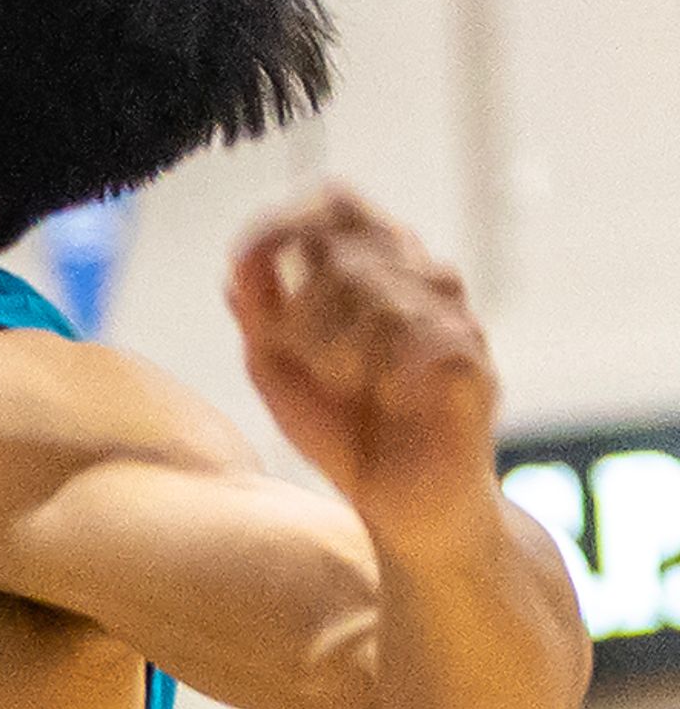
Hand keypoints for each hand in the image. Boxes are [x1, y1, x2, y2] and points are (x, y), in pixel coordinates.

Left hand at [228, 185, 504, 548]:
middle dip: (300, 315)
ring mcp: (456, 315)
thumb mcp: (279, 367)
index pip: (340, 203)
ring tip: (354, 391)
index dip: (288, 220)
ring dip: (332, 351)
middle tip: (314, 368)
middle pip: (340, 252)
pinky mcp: (471, 356)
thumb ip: (259, 312)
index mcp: (381, 272)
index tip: (246, 262)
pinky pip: (403, 334)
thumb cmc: (345, 429)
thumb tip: (237, 265)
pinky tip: (387, 401)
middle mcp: (425, 281)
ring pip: (369, 291)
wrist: (404, 505)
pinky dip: (371, 374)